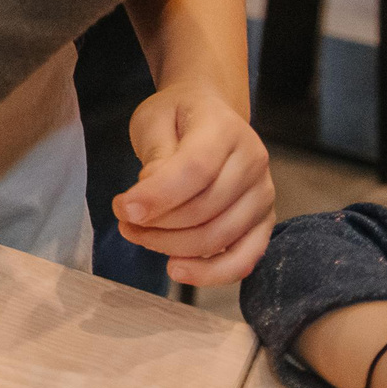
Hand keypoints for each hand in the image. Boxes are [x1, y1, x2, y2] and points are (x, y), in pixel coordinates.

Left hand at [117, 80, 273, 283]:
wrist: (210, 114)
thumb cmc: (178, 117)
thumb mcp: (154, 120)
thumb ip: (155, 155)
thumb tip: (149, 200)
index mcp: (225, 129)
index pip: (195, 169)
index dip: (158, 196)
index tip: (123, 209)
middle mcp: (253, 162)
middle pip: (205, 209)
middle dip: (157, 225)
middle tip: (124, 221)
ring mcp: (263, 195)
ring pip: (219, 237)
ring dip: (172, 247)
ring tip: (139, 236)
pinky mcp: (263, 221)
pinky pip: (244, 258)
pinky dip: (210, 273)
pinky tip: (177, 268)